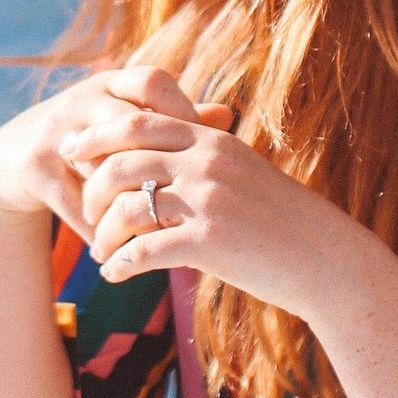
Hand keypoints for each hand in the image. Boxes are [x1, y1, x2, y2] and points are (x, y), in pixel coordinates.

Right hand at [0, 66, 229, 243]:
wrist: (19, 153)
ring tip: (155, 229)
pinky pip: (72, 201)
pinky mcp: (34, 167)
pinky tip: (119, 249)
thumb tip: (226, 116)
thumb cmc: (96, 141)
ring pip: (97, 164)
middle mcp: (82, 100)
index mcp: (113, 84)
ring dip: (125, 200)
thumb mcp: (131, 123)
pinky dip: (98, 228)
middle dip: (152, 160)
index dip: (181, 111)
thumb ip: (177, 120)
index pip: (151, 82)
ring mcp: (55, 131)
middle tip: (181, 192)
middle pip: (123, 120)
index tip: (207, 149)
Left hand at [76, 107, 378, 330]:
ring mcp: (207, 201)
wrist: (326, 258)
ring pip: (126, 208)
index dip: (96, 136)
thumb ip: (203, 156)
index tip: (71, 150)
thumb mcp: (242, 171)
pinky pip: (144, 251)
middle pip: (121, 162)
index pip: (137, 123)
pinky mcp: (209, 242)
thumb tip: (160, 155)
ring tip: (99, 251)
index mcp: (211, 138)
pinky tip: (114, 274)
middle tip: (84, 212)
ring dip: (102, 233)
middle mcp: (206, 162)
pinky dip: (120, 264)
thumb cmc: (282, 220)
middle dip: (91, 188)